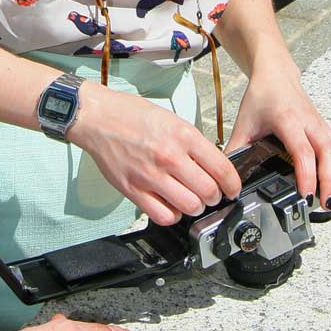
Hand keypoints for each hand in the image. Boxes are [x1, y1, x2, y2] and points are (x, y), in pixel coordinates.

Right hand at [70, 85, 241, 226]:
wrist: (98, 118)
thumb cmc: (131, 115)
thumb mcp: (171, 119)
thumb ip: (192, 143)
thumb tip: (211, 165)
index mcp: (183, 135)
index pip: (222, 168)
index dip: (233, 184)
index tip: (232, 189)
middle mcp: (170, 156)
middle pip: (208, 192)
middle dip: (214, 196)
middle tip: (211, 194)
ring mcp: (151, 176)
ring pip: (189, 206)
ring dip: (195, 207)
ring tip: (190, 199)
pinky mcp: (134, 190)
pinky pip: (163, 216)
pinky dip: (172, 215)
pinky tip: (171, 205)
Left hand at [226, 65, 330, 209]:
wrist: (275, 74)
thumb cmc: (262, 96)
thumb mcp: (243, 124)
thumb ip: (235, 151)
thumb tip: (228, 178)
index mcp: (288, 120)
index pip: (303, 151)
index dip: (307, 175)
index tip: (306, 196)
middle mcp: (310, 123)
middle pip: (329, 154)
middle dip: (330, 182)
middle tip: (324, 206)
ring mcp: (322, 126)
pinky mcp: (329, 130)